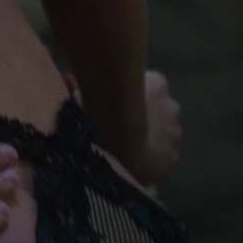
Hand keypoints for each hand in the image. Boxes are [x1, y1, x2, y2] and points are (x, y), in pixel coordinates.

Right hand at [63, 70, 181, 185]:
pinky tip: (133, 163)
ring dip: (149, 138)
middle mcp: (171, 105)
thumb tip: (67, 79)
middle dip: (144, 117)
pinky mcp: (173, 156)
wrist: (114, 143)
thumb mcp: (82, 94)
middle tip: (119, 128)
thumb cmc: (97, 112)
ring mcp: (175, 132)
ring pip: (163, 134)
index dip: (131, 96)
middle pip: (159, 110)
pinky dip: (151, 159)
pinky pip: (161, 157)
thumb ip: (78, 87)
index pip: (150, 84)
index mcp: (156, 83)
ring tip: (124, 148)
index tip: (115, 105)